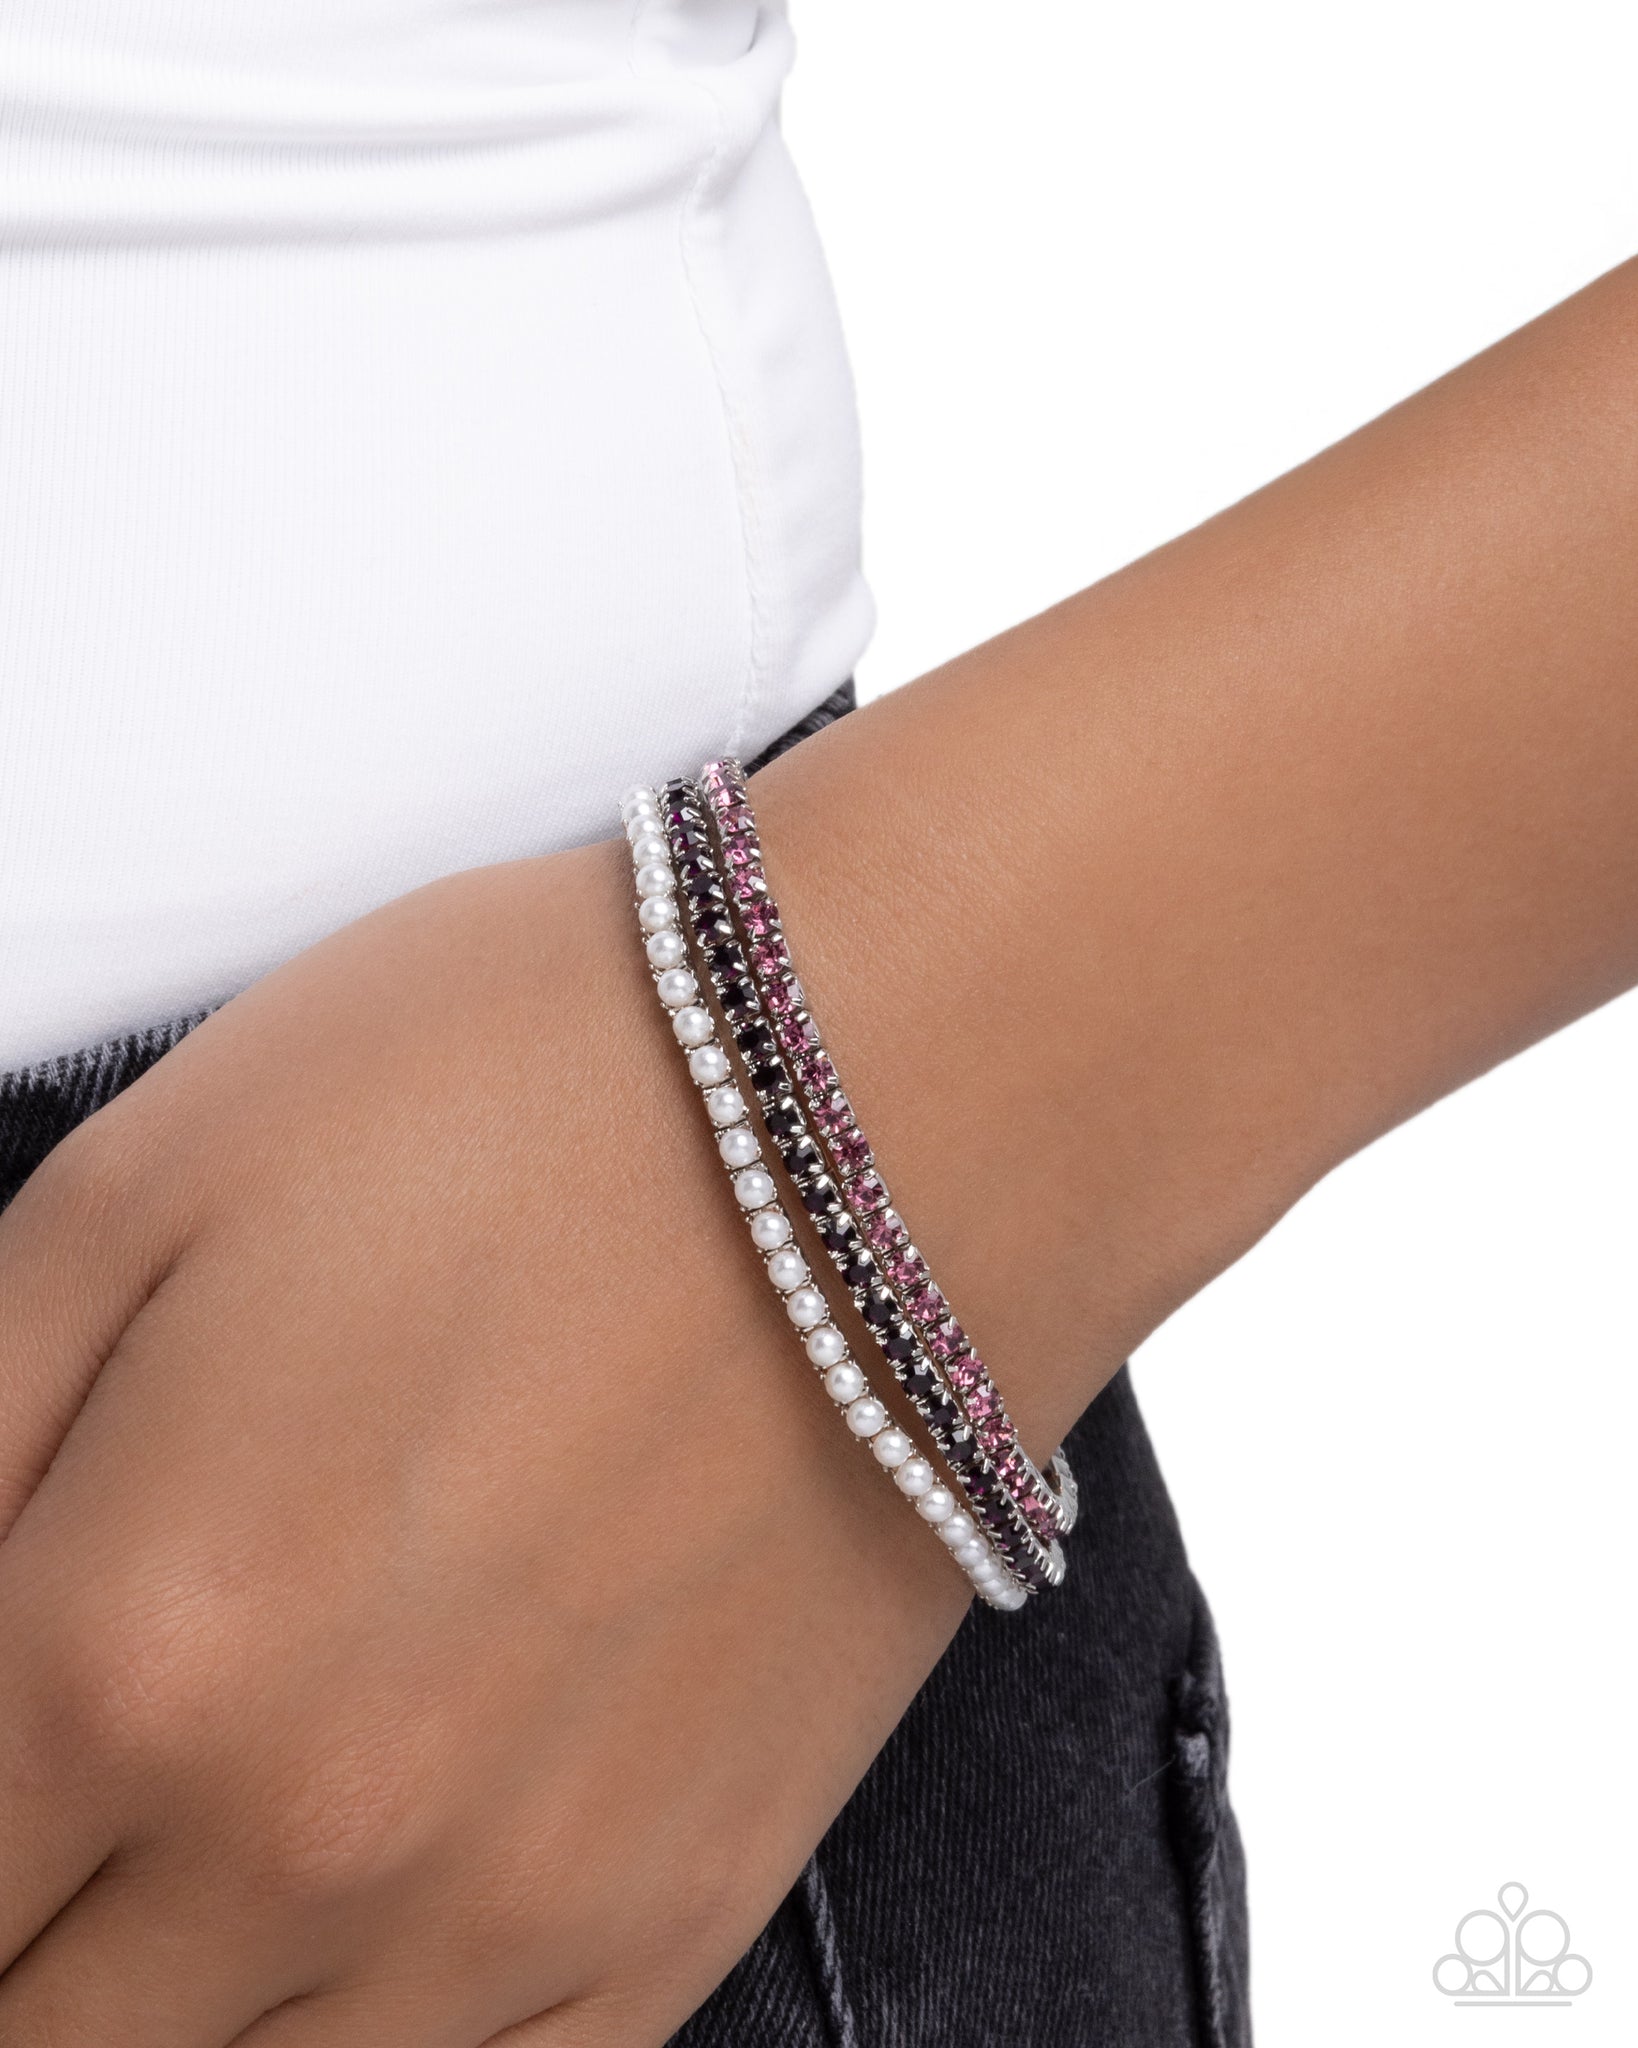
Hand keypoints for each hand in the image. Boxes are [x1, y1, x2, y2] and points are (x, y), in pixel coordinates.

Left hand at [0, 835, 971, 2045]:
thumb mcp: (141, 1184)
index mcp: (129, 1646)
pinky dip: (360, 2037)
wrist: (903, 1103)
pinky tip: (367, 1896)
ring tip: (207, 1822)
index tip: (9, 1721)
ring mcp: (517, 1908)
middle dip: (20, 1905)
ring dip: (158, 1983)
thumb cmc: (539, 1090)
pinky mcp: (680, 1910)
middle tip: (74, 1771)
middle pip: (36, 2021)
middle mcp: (311, 1836)